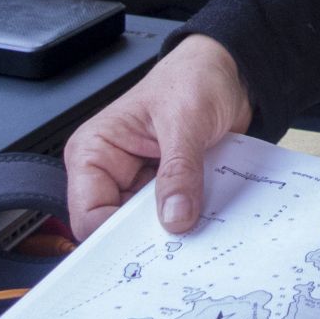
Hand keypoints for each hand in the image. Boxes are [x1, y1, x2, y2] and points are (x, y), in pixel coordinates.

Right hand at [63, 33, 252, 240]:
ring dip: (175, 229)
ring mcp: (141, 182)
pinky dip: (193, 220)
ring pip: (150, 227)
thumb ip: (179, 170)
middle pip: (118, 228)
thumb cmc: (193, 76)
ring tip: (200, 230)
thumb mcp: (185, 121)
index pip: (89, 213)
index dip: (114, 237)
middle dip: (149, 237)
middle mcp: (113, 171)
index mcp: (94, 151)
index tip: (150, 248)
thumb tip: (175, 216)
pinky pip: (176, 216)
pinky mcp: (169, 188)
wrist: (230, 70)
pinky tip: (212, 219)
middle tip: (179, 246)